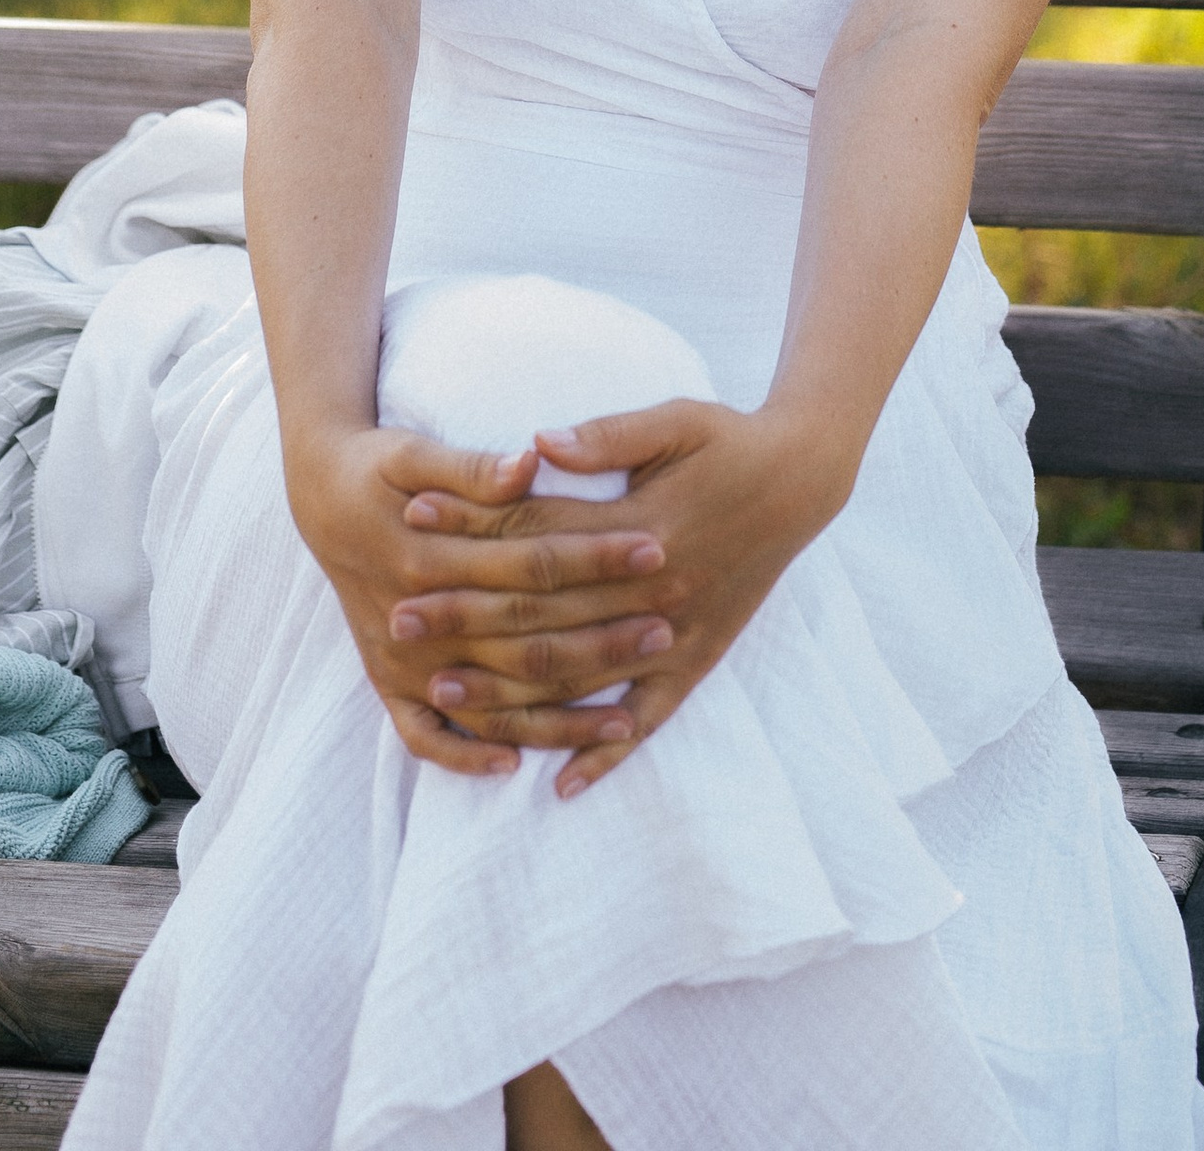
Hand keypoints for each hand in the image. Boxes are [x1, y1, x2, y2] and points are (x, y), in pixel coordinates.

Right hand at [287, 425, 678, 778]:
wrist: (318, 498)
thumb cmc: (376, 467)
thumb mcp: (414, 452)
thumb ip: (471, 467)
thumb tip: (530, 462)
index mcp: (429, 556)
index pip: (532, 562)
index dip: (595, 556)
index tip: (654, 548)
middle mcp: (417, 619)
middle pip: (524, 641)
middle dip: (598, 639)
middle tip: (665, 630)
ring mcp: (402, 660)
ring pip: (489, 703)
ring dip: (557, 715)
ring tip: (626, 719)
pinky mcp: (387, 681)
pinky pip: (426, 737)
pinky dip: (465, 756)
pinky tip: (514, 766)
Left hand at [386, 396, 846, 799]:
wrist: (804, 481)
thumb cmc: (731, 440)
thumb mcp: (676, 418)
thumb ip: (609, 434)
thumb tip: (537, 442)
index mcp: (642, 529)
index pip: (537, 532)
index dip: (472, 527)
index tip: (411, 521)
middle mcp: (654, 594)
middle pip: (544, 614)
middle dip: (467, 616)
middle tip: (399, 620)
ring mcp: (675, 636)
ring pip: (582, 679)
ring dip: (511, 690)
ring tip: (445, 691)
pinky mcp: (695, 662)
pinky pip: (646, 721)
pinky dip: (604, 754)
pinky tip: (560, 785)